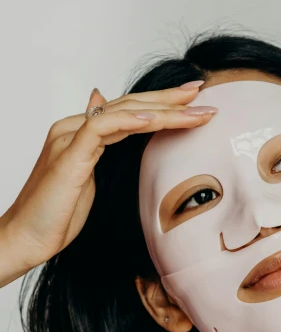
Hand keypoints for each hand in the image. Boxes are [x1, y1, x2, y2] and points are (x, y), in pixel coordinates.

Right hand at [0, 82, 215, 287]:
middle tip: (202, 93)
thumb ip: (104, 152)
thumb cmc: (57, 215)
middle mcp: (73, 128)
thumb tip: (119, 127)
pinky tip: (155, 119)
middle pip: (129, 104)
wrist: (26, 238)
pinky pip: (102, 128)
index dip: (162, 103)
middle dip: (169, 99)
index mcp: (80, 134)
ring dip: (164, 110)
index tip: (195, 102)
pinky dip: (129, 120)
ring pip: (123, 112)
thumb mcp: (90, 181)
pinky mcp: (68, 155)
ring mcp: (69, 139)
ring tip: (196, 110)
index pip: (128, 110)